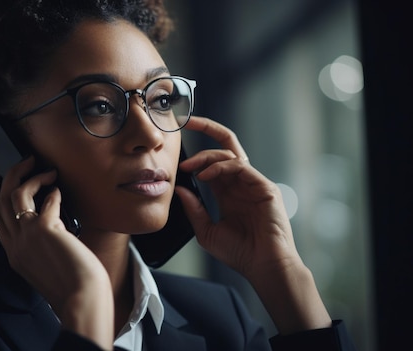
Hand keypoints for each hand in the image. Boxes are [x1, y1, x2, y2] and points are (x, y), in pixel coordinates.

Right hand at [0, 156, 113, 347]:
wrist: (81, 300)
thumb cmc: (73, 285)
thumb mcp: (46, 265)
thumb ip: (41, 244)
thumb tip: (50, 215)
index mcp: (14, 254)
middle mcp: (15, 244)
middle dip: (10, 175)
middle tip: (24, 161)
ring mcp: (27, 237)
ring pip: (14, 194)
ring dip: (31, 177)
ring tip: (47, 170)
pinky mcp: (45, 229)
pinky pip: (46, 200)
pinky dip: (54, 192)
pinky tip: (61, 192)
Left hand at [175, 116, 330, 333]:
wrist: (263, 267)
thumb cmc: (240, 253)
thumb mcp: (206, 231)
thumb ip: (194, 209)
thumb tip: (179, 189)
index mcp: (228, 191)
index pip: (212, 161)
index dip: (196, 149)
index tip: (178, 140)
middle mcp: (241, 183)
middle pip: (225, 145)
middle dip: (206, 127)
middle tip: (184, 121)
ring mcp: (254, 183)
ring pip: (230, 154)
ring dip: (205, 156)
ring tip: (188, 168)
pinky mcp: (264, 187)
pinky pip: (240, 166)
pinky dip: (220, 167)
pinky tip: (205, 176)